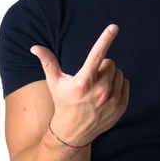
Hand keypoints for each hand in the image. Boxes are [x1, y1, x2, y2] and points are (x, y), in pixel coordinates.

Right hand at [30, 25, 129, 145]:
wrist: (73, 132)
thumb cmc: (63, 103)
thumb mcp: (54, 82)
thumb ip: (48, 62)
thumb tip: (34, 47)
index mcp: (83, 82)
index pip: (97, 55)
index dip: (105, 39)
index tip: (114, 27)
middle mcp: (100, 90)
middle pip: (110, 63)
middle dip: (102, 67)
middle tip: (91, 78)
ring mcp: (112, 99)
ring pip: (118, 73)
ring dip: (110, 76)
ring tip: (98, 87)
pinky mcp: (121, 106)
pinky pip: (125, 83)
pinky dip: (117, 85)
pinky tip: (106, 94)